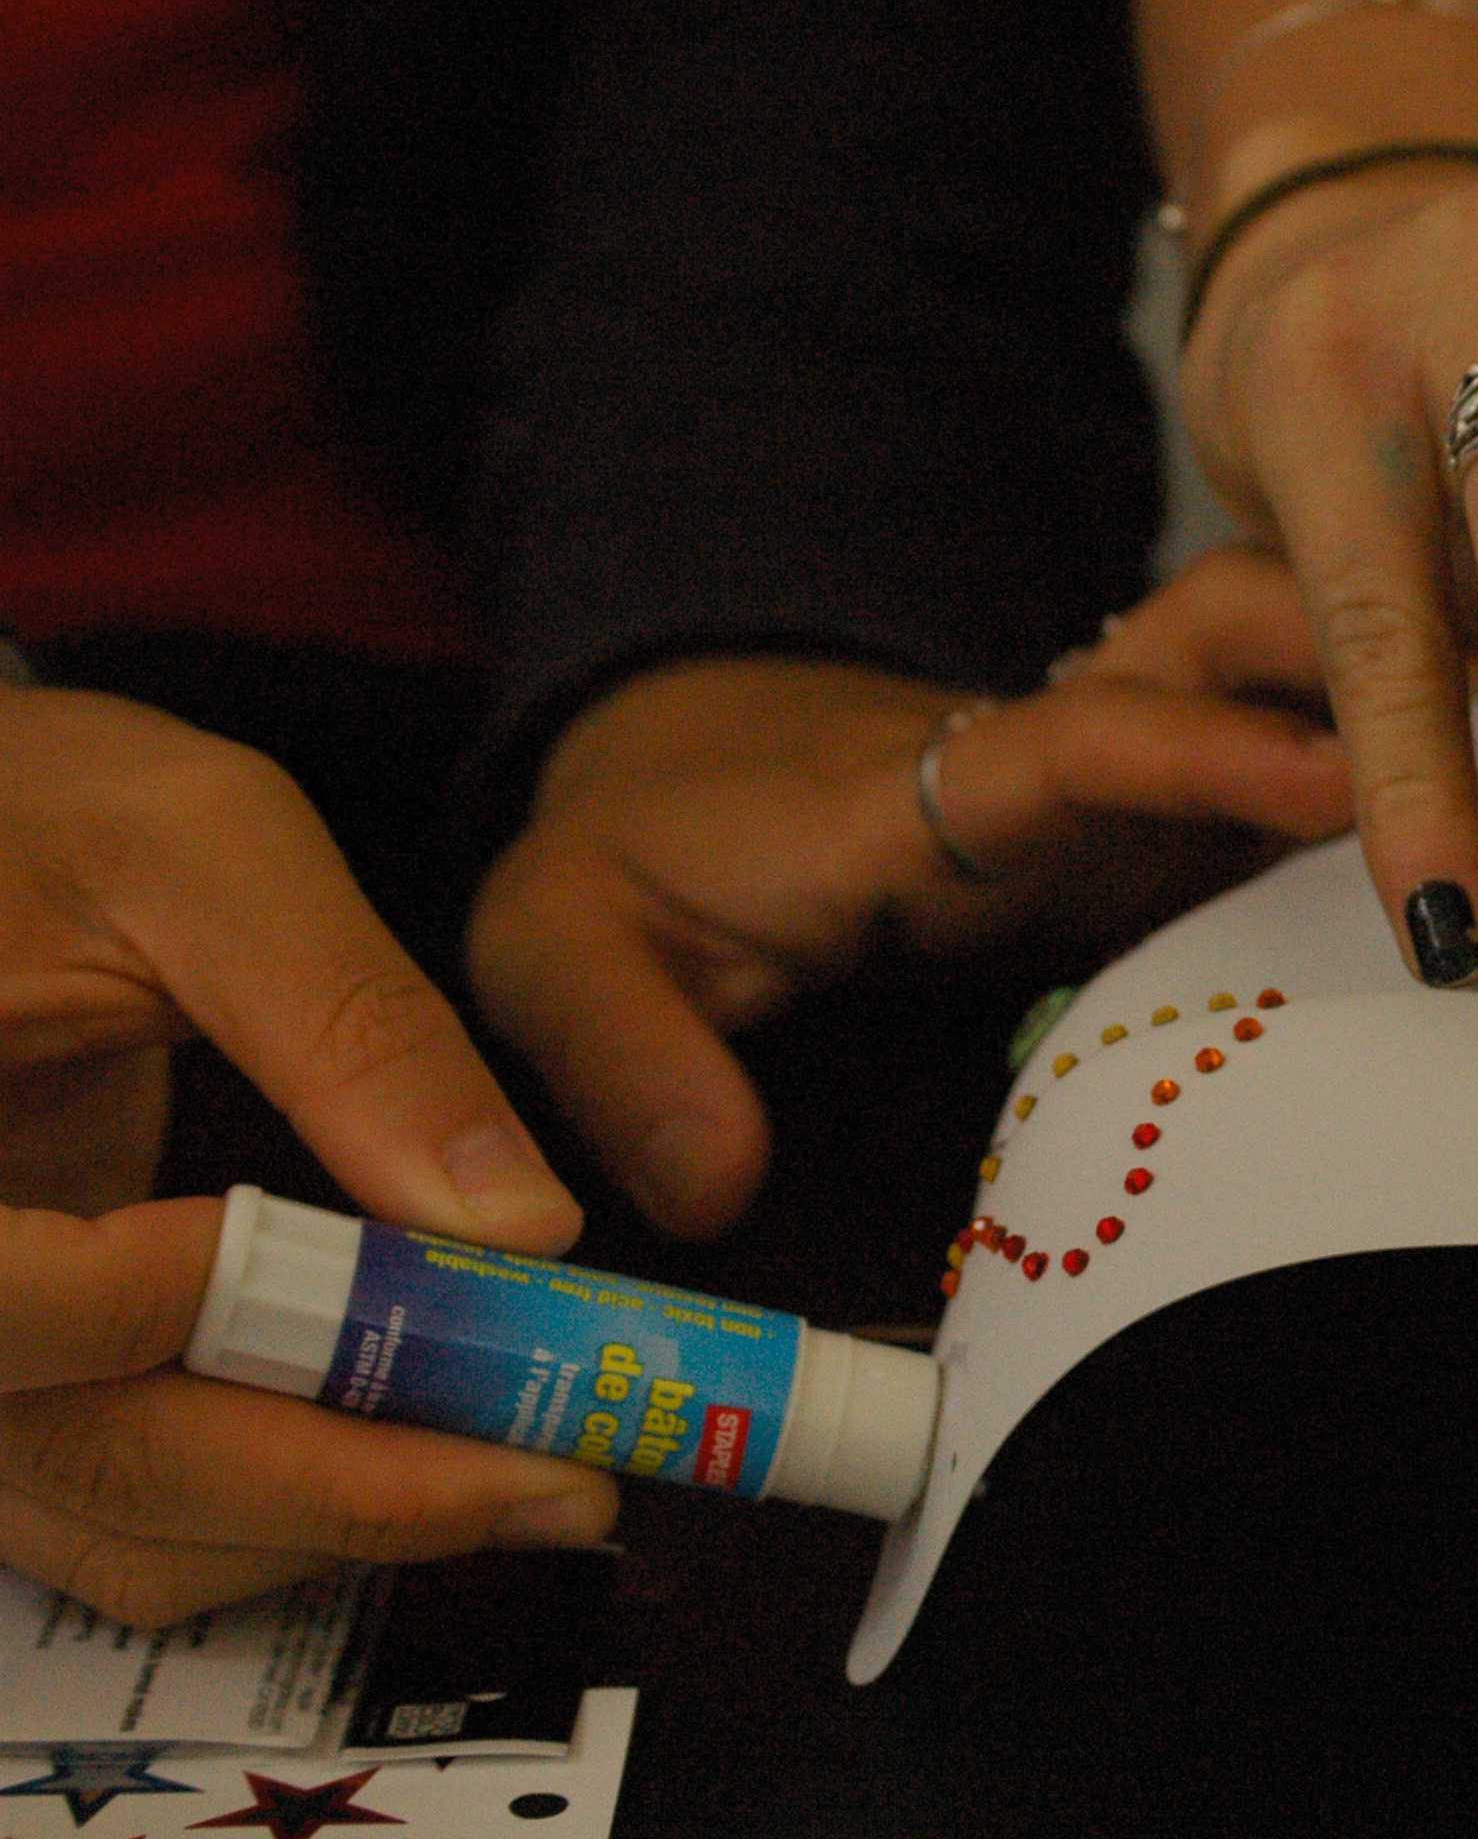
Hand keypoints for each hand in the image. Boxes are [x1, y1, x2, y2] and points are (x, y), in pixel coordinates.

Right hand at [0, 685, 610, 1625]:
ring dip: (339, 1520)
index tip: (386, 1276)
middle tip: (567, 1470)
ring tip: (545, 1473)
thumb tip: (521, 1226)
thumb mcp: (206, 854)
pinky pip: (131, 1512)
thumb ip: (354, 1027)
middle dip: (346, 1480)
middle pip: (87, 1456)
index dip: (165, 1314)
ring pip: (118, 1524)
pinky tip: (443, 1453)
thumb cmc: (54, 808)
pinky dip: (290, 1509)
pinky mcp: (13, 1396)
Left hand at [469, 548, 1354, 1237]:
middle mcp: (1068, 745)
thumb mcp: (563, 946)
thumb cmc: (645, 855)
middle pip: (1239, 633)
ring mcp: (1143, 773)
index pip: (1081, 737)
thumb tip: (716, 1190)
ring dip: (1430, 679)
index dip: (1206, 754)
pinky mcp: (1188, 819)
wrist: (701, 774)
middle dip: (1375, 640)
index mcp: (936, 777)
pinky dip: (1430, 768)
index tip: (1344, 783)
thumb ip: (623, 1057)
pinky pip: (1327, 768)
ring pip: (1308, 669)